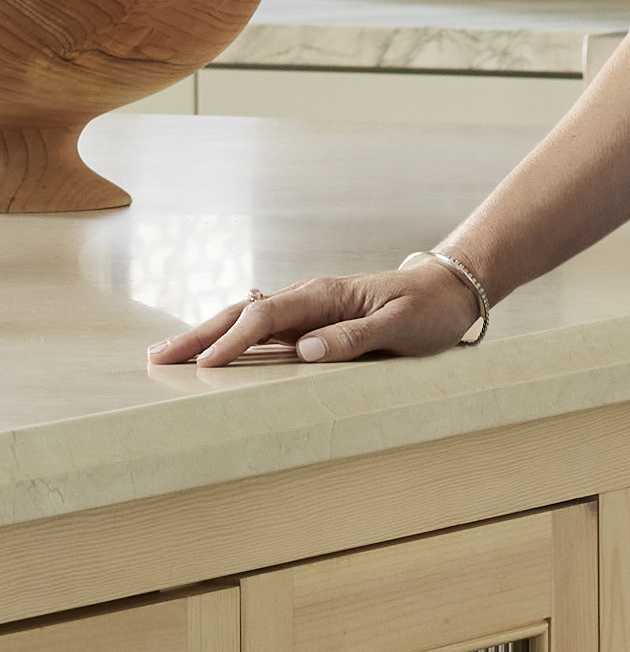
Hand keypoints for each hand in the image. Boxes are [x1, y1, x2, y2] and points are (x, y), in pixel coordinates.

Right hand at [145, 260, 483, 367]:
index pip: (267, 316)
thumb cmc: (430, 307)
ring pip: (249, 322)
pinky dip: (235, 343)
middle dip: (200, 334)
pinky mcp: (314, 325)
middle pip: (244, 314)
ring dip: (210, 337)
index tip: (202, 362)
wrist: (451, 289)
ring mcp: (310, 312)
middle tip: (156, 357)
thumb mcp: (401, 325)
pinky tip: (212, 358)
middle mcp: (311, 299)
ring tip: (169, 358)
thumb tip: (305, 349)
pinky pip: (267, 334)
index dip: (233, 339)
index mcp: (326, 294)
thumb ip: (355, 337)